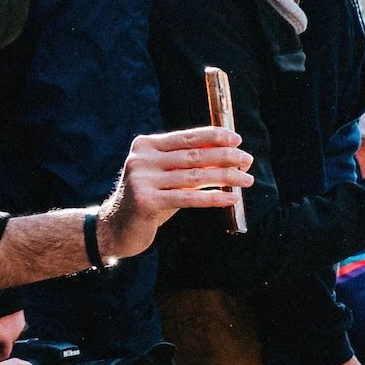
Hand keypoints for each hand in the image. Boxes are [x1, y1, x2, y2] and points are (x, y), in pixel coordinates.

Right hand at [96, 128, 253, 258]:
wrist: (116, 227)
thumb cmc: (150, 198)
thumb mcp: (167, 176)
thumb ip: (190, 164)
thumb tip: (229, 154)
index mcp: (146, 146)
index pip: (186, 137)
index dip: (214, 137)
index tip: (237, 139)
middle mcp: (142, 159)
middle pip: (193, 155)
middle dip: (226, 157)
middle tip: (248, 160)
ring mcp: (142, 180)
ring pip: (195, 176)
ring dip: (226, 177)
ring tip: (246, 179)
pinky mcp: (146, 201)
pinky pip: (188, 198)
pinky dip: (213, 197)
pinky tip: (231, 198)